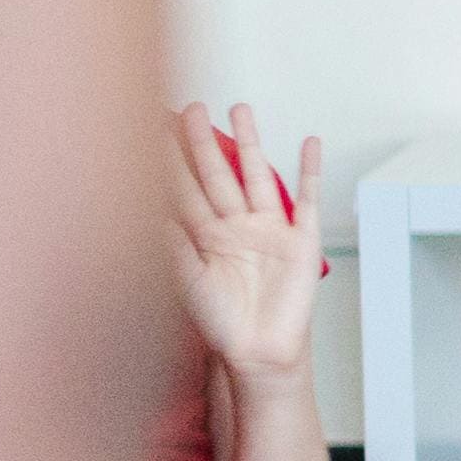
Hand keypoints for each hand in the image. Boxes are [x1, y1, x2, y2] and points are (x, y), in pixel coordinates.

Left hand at [166, 104, 325, 380]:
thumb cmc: (221, 324)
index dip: (170, 160)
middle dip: (204, 142)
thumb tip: (149, 203)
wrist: (259, 353)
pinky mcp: (301, 240)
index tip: (154, 130)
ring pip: (258, 176)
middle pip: (218, 174)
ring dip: (251, 143)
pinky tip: (309, 143)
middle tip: (190, 108)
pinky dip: (311, 171)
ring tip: (241, 110)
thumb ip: (170, 242)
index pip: (185, 188)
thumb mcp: (184, 281)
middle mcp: (237, 227)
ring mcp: (270, 230)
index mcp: (206, 237)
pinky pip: (308, 198)